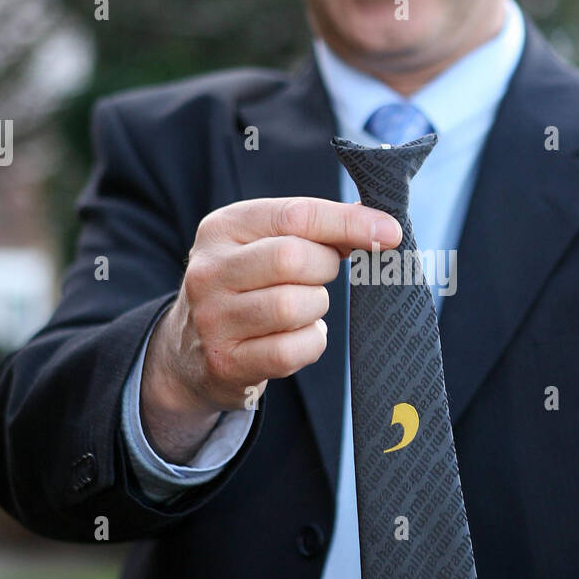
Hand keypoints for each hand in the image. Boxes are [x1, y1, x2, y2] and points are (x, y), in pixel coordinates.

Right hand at [140, 196, 400, 459]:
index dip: (349, 222)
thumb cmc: (247, 286)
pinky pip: (292, 350)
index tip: (390, 232)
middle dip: (324, 269)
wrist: (188, 351)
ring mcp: (213, 319)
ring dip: (315, 308)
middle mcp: (209, 270)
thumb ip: (315, 230)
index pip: (295, 215)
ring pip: (294, 306)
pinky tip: (298, 337)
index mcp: (222, 228)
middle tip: (319, 277)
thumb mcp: (264, 244)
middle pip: (294, 258)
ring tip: (302, 308)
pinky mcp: (226, 362)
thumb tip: (380, 225)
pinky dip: (310, 343)